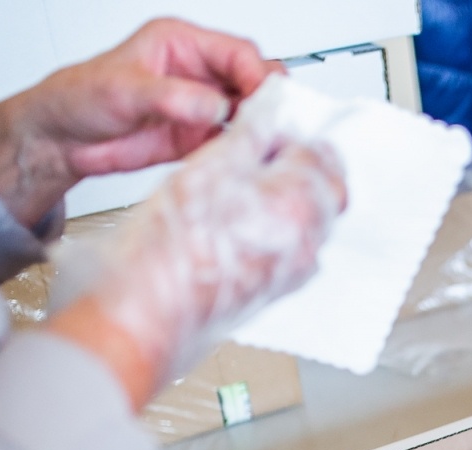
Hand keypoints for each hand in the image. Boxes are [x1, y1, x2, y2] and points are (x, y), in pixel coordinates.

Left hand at [0, 19, 282, 227]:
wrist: (62, 140)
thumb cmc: (81, 97)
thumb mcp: (124, 90)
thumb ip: (172, 97)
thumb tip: (215, 107)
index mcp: (182, 43)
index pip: (238, 52)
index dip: (257, 74)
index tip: (264, 99)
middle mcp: (198, 73)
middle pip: (254, 80)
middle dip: (268, 100)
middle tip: (274, 124)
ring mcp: (201, 106)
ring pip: (250, 112)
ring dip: (260, 127)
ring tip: (266, 145)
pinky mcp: (199, 137)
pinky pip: (234, 142)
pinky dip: (244, 151)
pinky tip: (246, 159)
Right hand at [47, 117, 345, 408]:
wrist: (147, 315)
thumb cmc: (171, 251)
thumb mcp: (208, 168)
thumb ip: (250, 135)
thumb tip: (271, 112)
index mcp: (300, 207)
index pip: (320, 154)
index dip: (292, 133)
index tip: (266, 127)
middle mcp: (306, 244)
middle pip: (323, 190)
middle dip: (298, 165)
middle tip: (259, 152)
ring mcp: (291, 272)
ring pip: (306, 221)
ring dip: (285, 197)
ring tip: (238, 187)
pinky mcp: (271, 290)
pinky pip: (286, 248)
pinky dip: (272, 227)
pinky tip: (234, 221)